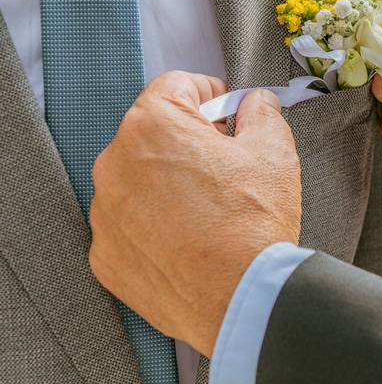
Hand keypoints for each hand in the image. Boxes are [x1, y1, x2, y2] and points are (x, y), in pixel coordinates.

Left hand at [88, 71, 301, 357]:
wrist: (243, 298)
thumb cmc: (255, 222)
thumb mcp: (274, 149)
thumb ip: (261, 112)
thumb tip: (255, 104)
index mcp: (150, 126)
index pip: (177, 85)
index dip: (212, 95)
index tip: (230, 114)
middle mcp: (113, 165)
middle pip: (153, 134)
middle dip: (189, 142)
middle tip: (228, 166)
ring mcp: (104, 215)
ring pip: (139, 181)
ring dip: (169, 185)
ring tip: (212, 211)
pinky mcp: (106, 257)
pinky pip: (130, 226)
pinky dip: (156, 227)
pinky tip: (193, 241)